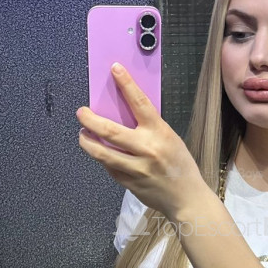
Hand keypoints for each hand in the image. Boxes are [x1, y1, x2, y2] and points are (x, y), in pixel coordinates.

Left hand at [76, 63, 204, 220]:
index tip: (115, 69)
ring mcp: (135, 168)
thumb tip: (126, 115)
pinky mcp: (128, 182)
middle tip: (81, 113)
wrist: (186, 198)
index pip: (140, 103)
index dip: (126, 84)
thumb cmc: (181, 166)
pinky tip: (101, 153)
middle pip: (109, 130)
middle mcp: (146, 149)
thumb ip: (150, 129)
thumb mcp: (170, 139)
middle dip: (90, 120)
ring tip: (83, 134)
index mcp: (160, 133)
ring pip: (101, 152)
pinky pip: (109, 167)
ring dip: (87, 141)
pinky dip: (102, 158)